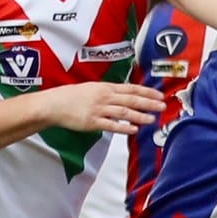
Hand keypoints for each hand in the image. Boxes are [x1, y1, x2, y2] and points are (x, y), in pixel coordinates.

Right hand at [42, 82, 165, 135]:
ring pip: (123, 112)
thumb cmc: (72, 97)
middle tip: (162, 106)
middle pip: (131, 100)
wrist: (54, 104)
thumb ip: (110, 92)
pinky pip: (110, 125)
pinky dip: (123, 127)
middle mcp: (104, 97)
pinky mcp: (92, 122)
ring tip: (151, 119)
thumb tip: (126, 96)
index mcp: (105, 87)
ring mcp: (98, 109)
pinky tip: (134, 129)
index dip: (147, 92)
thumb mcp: (93, 88)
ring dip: (139, 116)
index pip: (131, 89)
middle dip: (148, 103)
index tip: (159, 95)